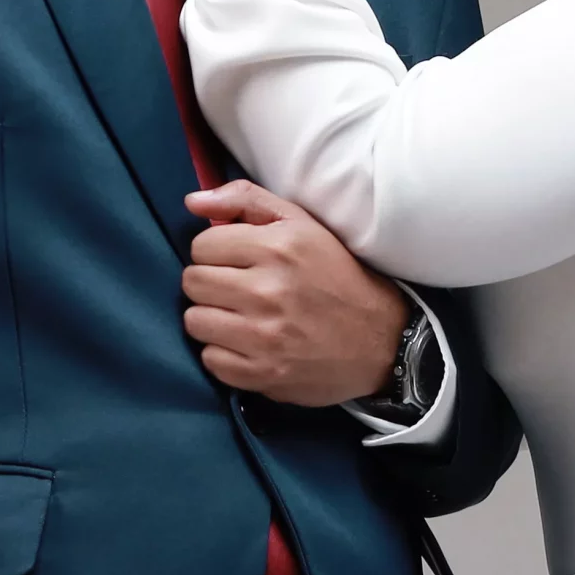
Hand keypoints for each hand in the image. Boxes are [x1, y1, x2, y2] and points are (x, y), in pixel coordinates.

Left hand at [181, 179, 405, 405]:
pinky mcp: (264, 373)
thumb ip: (246, 200)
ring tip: (239, 316)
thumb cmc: (337, 274)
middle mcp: (267, 290)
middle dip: (210, 283)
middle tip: (236, 289)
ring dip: (213, 318)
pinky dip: (224, 353)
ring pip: (194, 321)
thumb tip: (192, 202)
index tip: (236, 261)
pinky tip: (247, 344)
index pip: (201, 246)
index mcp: (278, 247)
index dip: (216, 252)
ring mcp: (264, 337)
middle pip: (192, 282)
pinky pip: (210, 359)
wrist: (382, 339)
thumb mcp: (302, 223)